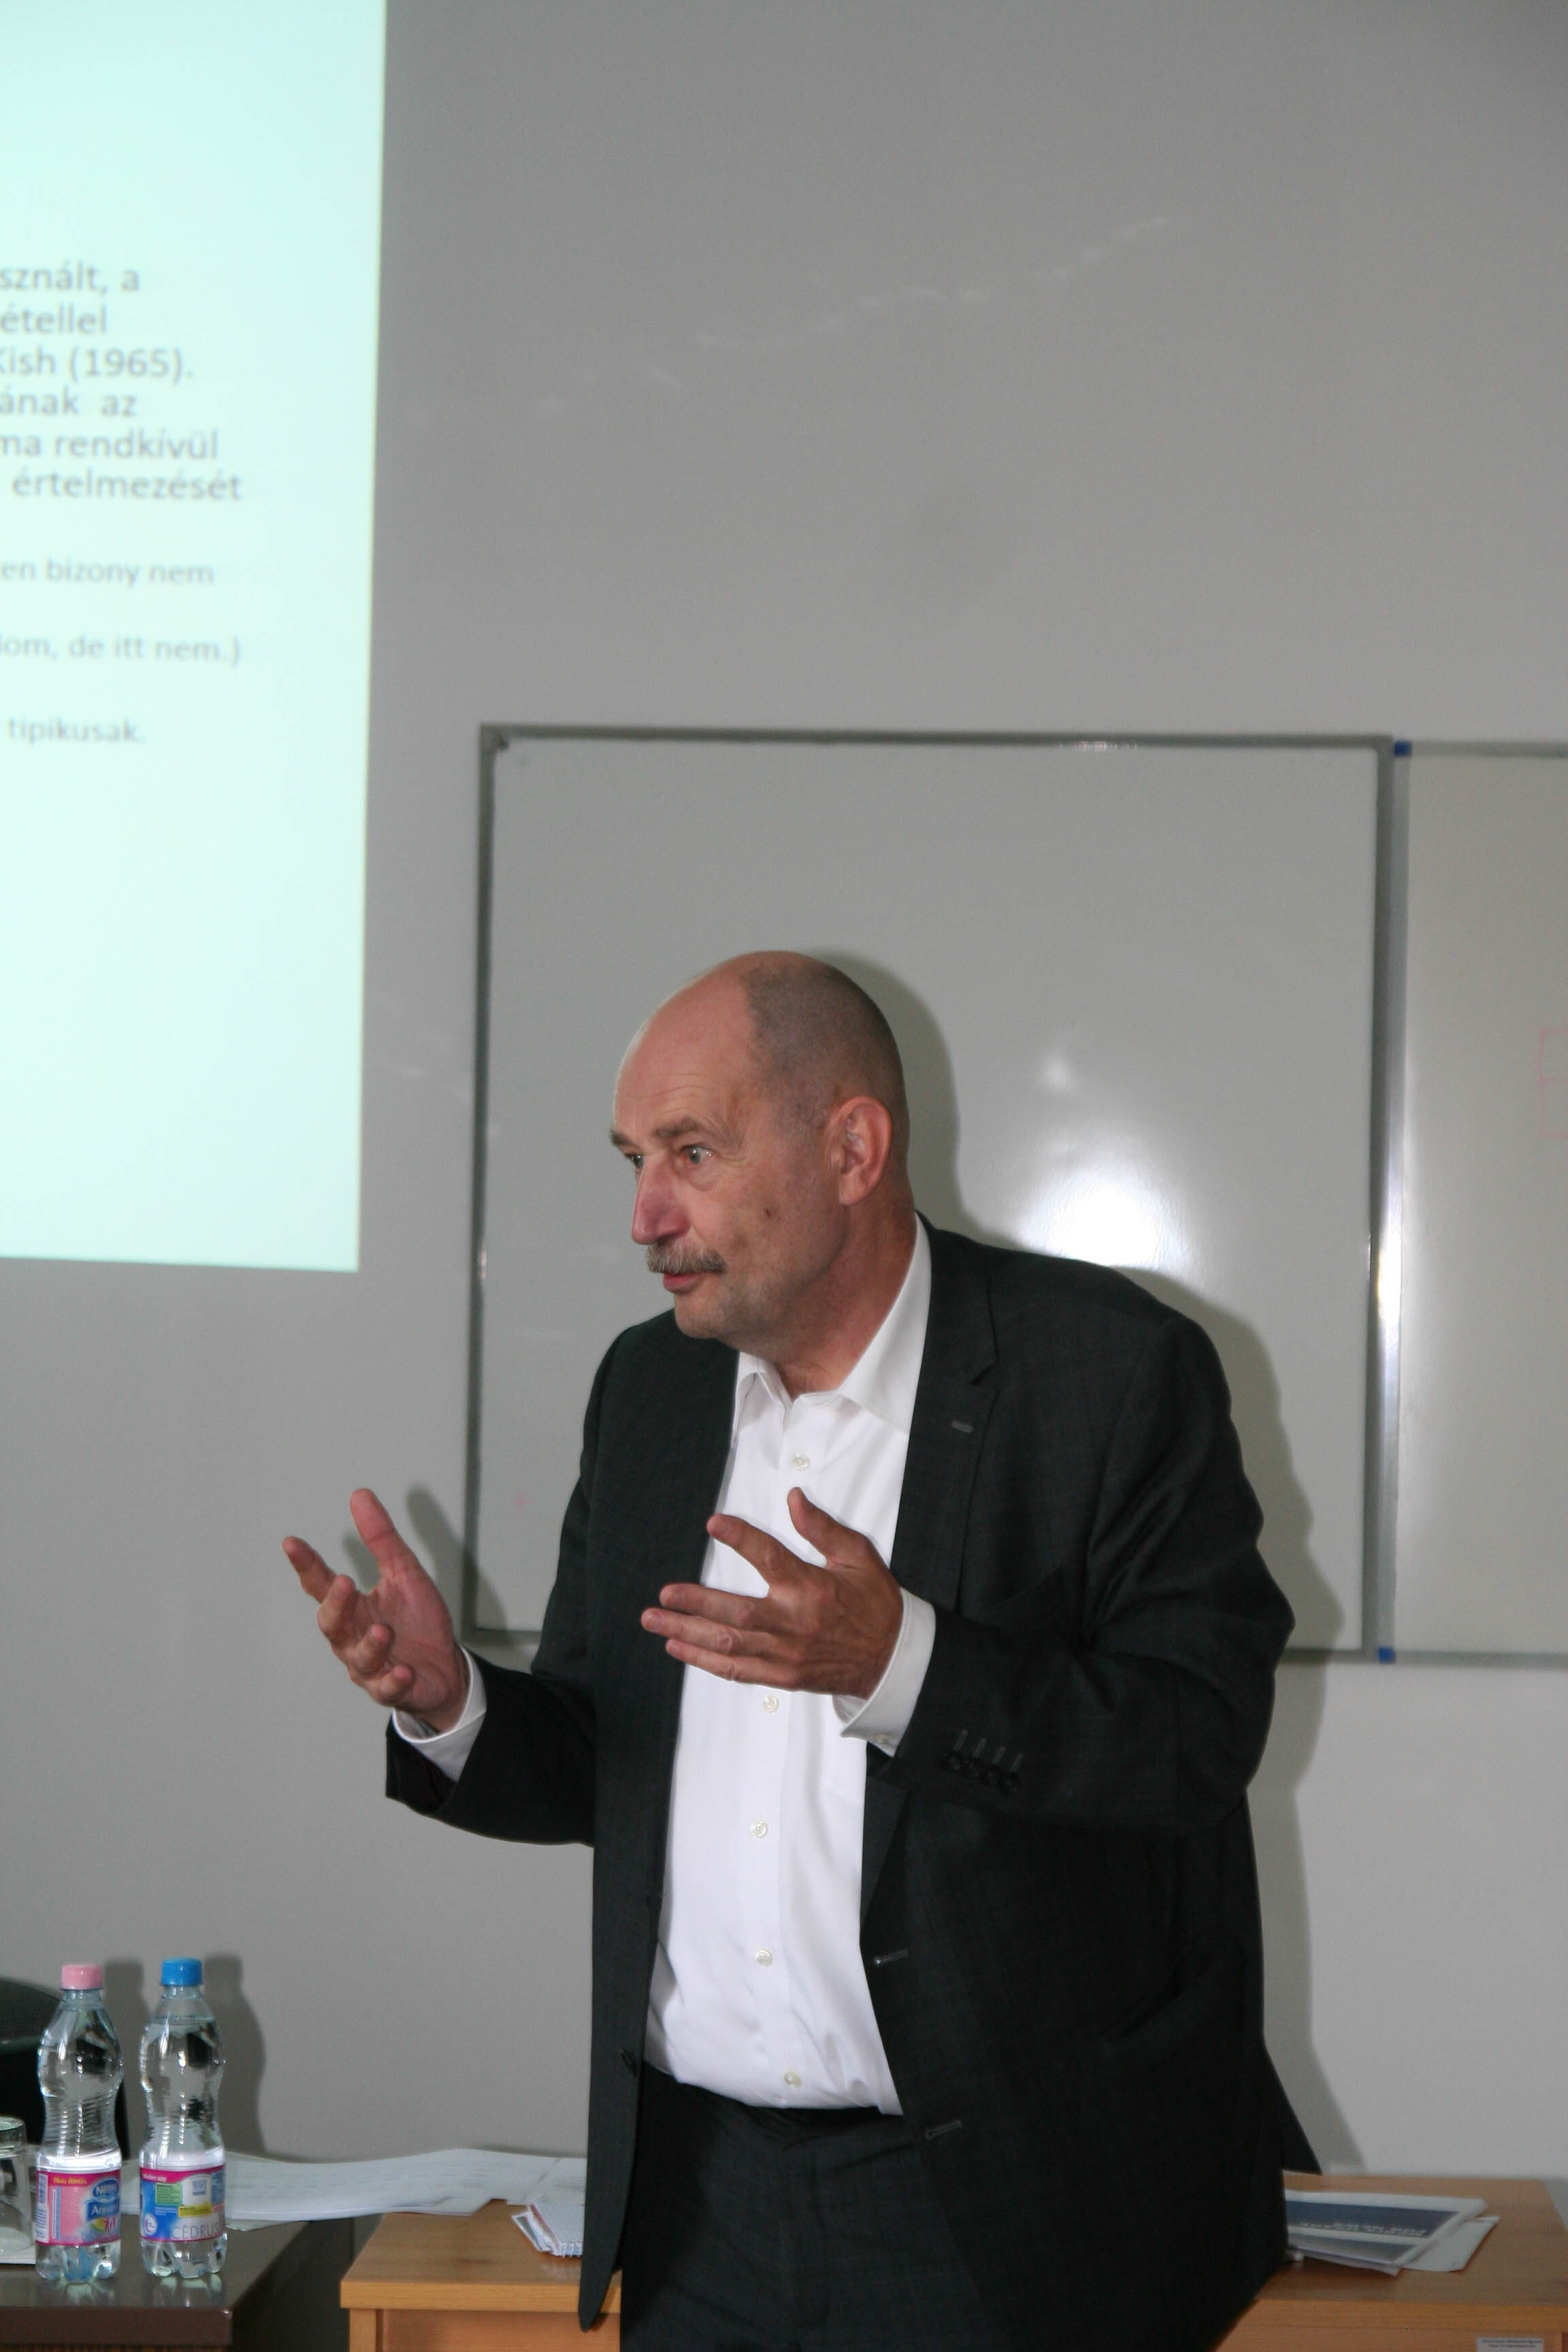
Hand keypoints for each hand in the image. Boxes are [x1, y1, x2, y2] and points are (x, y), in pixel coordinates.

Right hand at [283, 1488, 468, 1727]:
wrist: (444, 1668)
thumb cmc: (417, 1621)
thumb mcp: (404, 1572)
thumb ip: (381, 1538)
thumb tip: (359, 1494)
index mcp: (352, 1608)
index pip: (321, 1585)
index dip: (306, 1565)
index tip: (292, 1543)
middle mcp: (352, 1638)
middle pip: (331, 1624)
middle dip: (336, 1605)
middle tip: (345, 1582)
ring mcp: (369, 1667)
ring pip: (358, 1658)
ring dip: (370, 1644)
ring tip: (384, 1631)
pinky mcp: (391, 1689)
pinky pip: (386, 1688)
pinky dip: (393, 1681)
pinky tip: (403, 1670)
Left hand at [641, 1489, 902, 1698]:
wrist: (891, 1660)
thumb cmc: (874, 1605)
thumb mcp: (857, 1556)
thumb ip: (821, 1528)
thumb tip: (794, 1498)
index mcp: (813, 1588)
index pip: (770, 1558)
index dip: (741, 1539)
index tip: (713, 1524)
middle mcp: (795, 1622)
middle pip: (737, 1612)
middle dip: (696, 1603)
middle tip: (664, 1594)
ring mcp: (786, 1653)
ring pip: (729, 1644)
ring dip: (688, 1632)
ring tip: (655, 1620)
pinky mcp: (782, 1675)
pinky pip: (737, 1670)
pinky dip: (705, 1661)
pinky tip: (679, 1647)